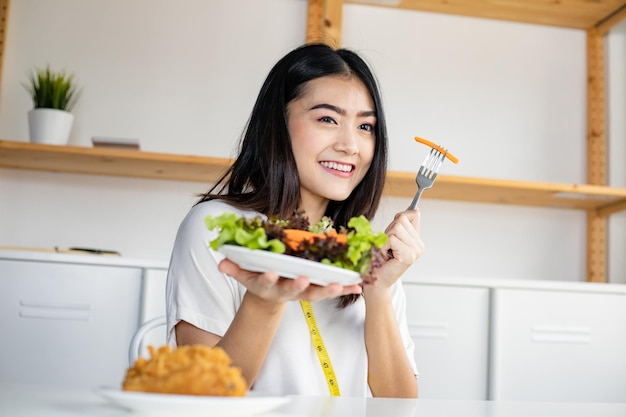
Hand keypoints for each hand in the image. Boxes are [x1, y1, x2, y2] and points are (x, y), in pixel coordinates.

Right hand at [218, 259, 361, 303]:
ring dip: (328, 290)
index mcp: (269, 284)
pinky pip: (331, 291)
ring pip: (315, 294)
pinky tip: (357, 286)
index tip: (270, 273)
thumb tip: (221, 262)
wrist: (270, 294)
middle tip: (305, 281)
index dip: (267, 279)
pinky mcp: (316, 291)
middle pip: (293, 291)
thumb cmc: (258, 276)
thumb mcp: (244, 272)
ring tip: (340, 285)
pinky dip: (344, 289)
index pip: (266, 282)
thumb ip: (234, 267)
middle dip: (299, 286)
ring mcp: (302, 292)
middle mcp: (286, 290)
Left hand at [373, 209, 423, 287]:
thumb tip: (414, 208)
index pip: (414, 214)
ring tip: (385, 251)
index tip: (392, 230)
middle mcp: (419, 245)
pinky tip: (384, 255)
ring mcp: (415, 251)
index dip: (400, 217)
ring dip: (384, 238)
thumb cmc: (380, 260)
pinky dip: (382, 245)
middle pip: (402, 219)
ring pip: (396, 228)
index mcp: (416, 240)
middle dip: (388, 230)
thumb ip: (401, 225)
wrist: (376, 281)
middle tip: (386, 246)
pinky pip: (391, 238)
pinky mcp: (408, 256)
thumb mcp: (391, 238)